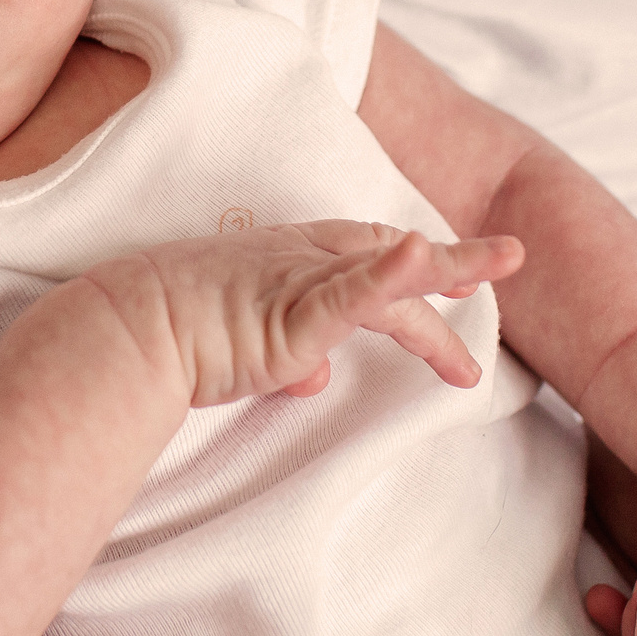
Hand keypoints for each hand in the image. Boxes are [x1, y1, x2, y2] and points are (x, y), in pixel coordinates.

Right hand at [79, 220, 521, 407]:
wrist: (129, 329)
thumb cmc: (169, 334)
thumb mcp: (243, 344)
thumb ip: (285, 357)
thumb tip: (314, 379)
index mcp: (287, 264)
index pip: (360, 256)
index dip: (407, 263)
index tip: (446, 275)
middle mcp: (300, 264)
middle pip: (390, 257)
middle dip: (452, 261)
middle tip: (508, 259)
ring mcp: (299, 285)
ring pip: (390, 275)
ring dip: (449, 268)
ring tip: (500, 266)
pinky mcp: (294, 316)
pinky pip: (351, 295)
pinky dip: (390, 277)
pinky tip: (421, 259)